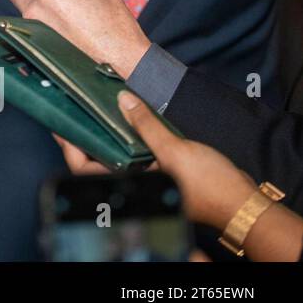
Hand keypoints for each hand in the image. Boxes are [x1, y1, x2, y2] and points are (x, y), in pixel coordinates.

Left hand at [7, 0, 150, 77]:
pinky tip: (64, 25)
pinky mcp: (38, 45)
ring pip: (26, 10)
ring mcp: (36, 29)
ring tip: (61, 8)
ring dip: (40, 6)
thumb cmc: (116, 33)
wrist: (122, 64)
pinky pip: (35, 27)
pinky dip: (45, 23)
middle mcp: (39, 9)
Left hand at [58, 91, 256, 229]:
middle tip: (75, 112)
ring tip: (95, 113)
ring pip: (115, 159)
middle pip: (95, 163)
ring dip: (105, 139)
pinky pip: (134, 158)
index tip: (59, 123)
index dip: (70, 145)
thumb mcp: (174, 150)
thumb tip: (122, 99)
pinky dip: (126, 142)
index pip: (85, 168)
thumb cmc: (211, 185)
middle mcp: (134, 187)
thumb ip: (146, 125)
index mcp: (130, 186)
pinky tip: (126, 123)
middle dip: (84, 139)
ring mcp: (147, 183)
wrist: (244, 203)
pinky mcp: (161, 177)